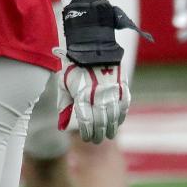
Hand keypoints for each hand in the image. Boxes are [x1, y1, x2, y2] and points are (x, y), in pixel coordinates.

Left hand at [56, 0, 149, 142]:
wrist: (92, 45)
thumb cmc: (73, 65)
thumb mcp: (64, 83)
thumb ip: (64, 104)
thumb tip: (62, 126)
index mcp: (83, 94)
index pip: (86, 121)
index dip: (87, 132)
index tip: (86, 138)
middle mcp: (99, 95)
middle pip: (101, 122)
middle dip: (98, 134)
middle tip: (96, 141)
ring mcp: (112, 91)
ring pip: (114, 117)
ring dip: (111, 128)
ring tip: (107, 135)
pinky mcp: (122, 85)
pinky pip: (124, 105)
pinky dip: (121, 116)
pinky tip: (118, 122)